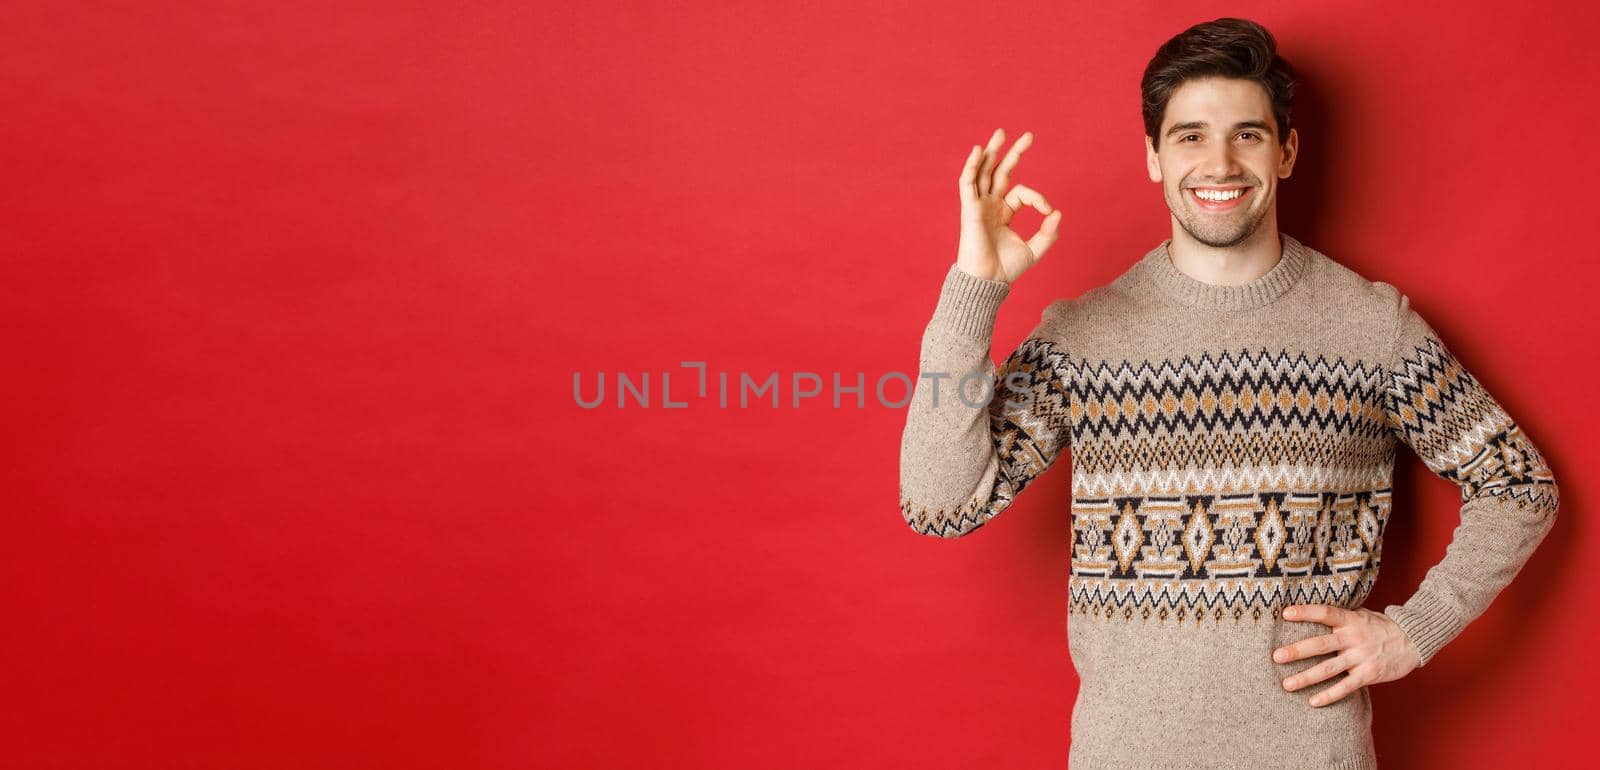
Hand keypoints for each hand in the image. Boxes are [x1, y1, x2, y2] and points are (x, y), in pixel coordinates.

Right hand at [955, 128, 1061, 283]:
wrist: (987, 281)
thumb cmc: (1006, 269)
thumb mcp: (1034, 250)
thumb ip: (1048, 233)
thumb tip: (1058, 213)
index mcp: (1003, 212)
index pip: (1021, 192)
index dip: (1038, 198)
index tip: (1048, 212)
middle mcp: (989, 205)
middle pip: (1000, 172)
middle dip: (1014, 153)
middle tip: (1030, 136)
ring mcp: (978, 205)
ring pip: (983, 172)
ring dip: (992, 151)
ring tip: (1001, 132)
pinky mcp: (969, 209)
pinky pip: (967, 183)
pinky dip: (971, 166)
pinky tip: (979, 151)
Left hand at [1273, 604, 1421, 706]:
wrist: (1413, 640)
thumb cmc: (1381, 626)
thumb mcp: (1361, 615)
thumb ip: (1340, 616)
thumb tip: (1311, 612)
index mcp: (1350, 620)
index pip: (1325, 613)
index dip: (1305, 612)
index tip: (1285, 614)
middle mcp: (1353, 638)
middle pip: (1321, 644)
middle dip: (1297, 651)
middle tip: (1276, 657)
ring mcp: (1361, 657)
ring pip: (1329, 669)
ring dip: (1306, 677)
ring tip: (1286, 684)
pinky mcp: (1369, 674)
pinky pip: (1346, 687)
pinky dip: (1329, 695)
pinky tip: (1313, 701)